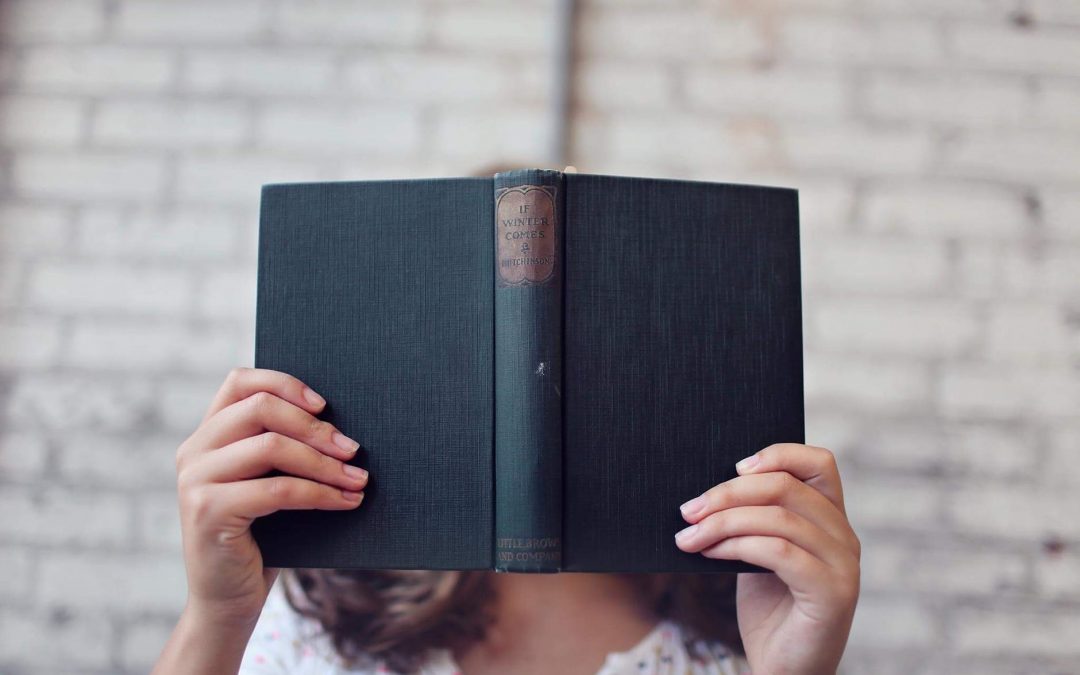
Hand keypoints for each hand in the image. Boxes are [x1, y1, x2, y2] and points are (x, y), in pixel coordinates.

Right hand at [174, 367, 368, 625]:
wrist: (228, 601)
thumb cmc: (262, 537)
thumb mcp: (268, 483)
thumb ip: (284, 449)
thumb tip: (343, 424)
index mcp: (207, 435)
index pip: (240, 381)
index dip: (285, 383)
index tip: (325, 404)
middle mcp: (194, 450)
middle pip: (260, 408)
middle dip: (315, 426)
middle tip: (353, 448)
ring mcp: (196, 480)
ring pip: (271, 446)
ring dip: (324, 462)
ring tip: (359, 479)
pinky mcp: (208, 511)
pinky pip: (278, 489)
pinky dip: (320, 494)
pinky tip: (347, 501)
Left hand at [674, 443, 859, 674]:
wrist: (783, 670)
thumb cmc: (769, 612)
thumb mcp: (758, 554)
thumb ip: (752, 520)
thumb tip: (707, 490)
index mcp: (832, 521)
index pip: (819, 463)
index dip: (778, 454)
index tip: (734, 467)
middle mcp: (845, 537)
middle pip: (787, 486)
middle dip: (729, 493)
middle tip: (688, 509)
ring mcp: (844, 565)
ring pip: (779, 517)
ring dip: (722, 522)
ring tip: (689, 536)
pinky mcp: (833, 593)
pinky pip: (778, 551)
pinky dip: (736, 546)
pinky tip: (709, 553)